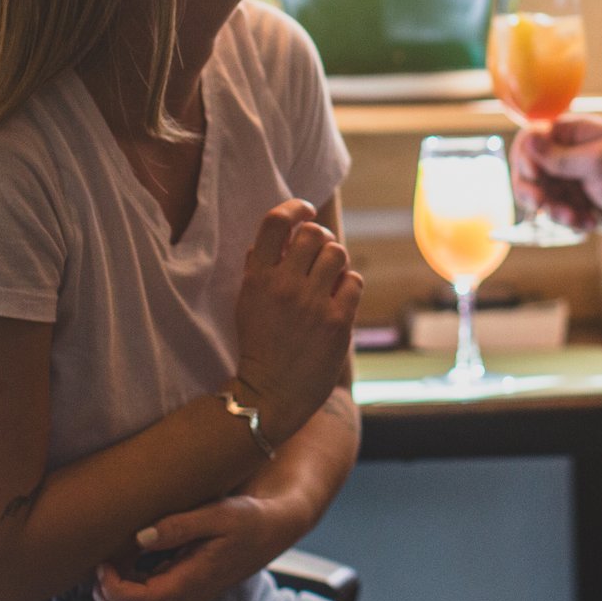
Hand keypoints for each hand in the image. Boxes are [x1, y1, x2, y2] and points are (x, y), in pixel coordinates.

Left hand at [93, 493, 304, 600]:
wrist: (272, 531)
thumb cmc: (246, 520)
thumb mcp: (217, 514)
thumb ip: (179, 526)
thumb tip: (140, 538)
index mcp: (191, 582)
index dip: (113, 588)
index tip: (104, 562)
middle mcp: (187, 598)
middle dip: (108, 598)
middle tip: (102, 564)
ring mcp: (186, 598)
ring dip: (118, 596)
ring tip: (115, 561)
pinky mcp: (185, 591)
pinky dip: (131, 589)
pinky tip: (133, 560)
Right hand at [233, 199, 362, 441]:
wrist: (270, 393)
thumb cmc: (259, 345)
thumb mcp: (247, 302)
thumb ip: (259, 267)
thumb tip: (279, 236)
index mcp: (257, 278)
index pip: (276, 222)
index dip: (295, 207)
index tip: (305, 210)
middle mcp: (284, 285)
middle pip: (314, 232)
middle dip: (320, 237)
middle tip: (318, 251)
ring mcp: (312, 303)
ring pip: (338, 252)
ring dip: (336, 260)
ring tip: (329, 276)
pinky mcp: (337, 321)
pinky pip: (354, 280)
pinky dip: (349, 284)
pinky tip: (339, 297)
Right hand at [509, 116, 601, 237]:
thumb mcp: (599, 163)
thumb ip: (561, 156)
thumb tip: (528, 138)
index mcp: (571, 133)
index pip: (530, 138)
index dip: (525, 157)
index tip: (536, 175)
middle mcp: (566, 154)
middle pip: (526, 170)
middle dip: (532, 191)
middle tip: (543, 205)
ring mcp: (569, 179)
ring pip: (539, 196)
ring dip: (554, 211)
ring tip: (577, 219)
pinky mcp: (575, 202)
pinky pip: (555, 214)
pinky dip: (568, 221)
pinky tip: (589, 223)